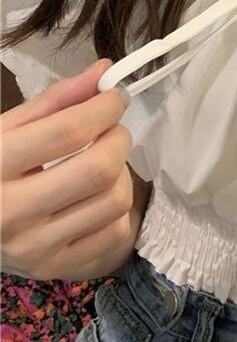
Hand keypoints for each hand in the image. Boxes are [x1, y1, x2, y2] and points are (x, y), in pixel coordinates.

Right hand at [0, 58, 145, 280]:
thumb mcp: (7, 129)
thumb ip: (56, 100)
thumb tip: (104, 71)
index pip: (70, 131)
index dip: (105, 106)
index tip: (116, 96)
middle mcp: (10, 213)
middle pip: (99, 167)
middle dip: (118, 138)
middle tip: (111, 131)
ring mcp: (35, 248)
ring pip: (115, 199)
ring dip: (120, 173)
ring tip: (100, 165)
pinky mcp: (57, 269)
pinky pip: (117, 231)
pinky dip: (118, 209)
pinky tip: (95, 198)